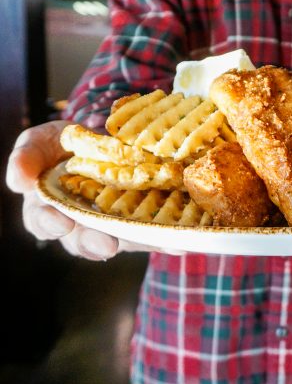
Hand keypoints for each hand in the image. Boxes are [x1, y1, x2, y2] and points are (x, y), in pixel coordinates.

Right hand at [6, 121, 156, 259]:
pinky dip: (168, 239)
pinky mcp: (141, 221)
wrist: (104, 139)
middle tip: (106, 245)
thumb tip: (19, 180)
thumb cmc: (65, 146)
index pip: (45, 222)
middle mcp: (83, 223)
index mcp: (51, 208)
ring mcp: (114, 224)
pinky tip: (181, 242)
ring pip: (124, 240)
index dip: (51, 223)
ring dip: (138, 243)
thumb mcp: (41, 142)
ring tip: (154, 242)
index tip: (60, 221)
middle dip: (94, 243)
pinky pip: (154, 234)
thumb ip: (27, 157)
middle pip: (84, 240)